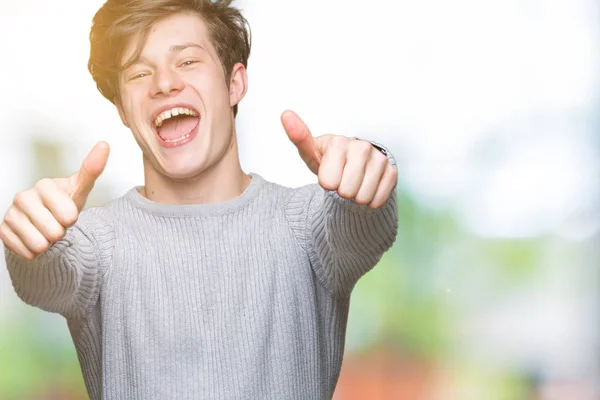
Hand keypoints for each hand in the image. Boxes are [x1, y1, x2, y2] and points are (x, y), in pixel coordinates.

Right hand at [0, 142, 109, 259]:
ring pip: (39, 244)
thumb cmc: (63, 204)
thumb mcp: (80, 189)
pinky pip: (26, 253)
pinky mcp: (2, 231)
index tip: (67, 212)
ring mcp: (10, 214)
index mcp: (44, 185)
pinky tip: (34, 238)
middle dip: (59, 233)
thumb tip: (104, 144)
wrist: (45, 221)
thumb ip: (92, 169)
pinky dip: (35, 252)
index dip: (71, 219)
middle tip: (56, 223)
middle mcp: (23, 197)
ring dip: (47, 243)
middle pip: (54, 232)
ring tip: (46, 231)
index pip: (68, 216)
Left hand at [281, 110, 396, 208]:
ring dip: (355, 197)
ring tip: (354, 184)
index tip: (329, 173)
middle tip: (342, 180)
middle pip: (346, 191)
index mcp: (339, 142)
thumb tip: (285, 113)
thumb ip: (299, 137)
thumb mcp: (311, 153)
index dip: (327, 183)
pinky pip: (378, 200)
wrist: (355, 165)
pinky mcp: (392, 171)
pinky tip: (367, 187)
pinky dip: (370, 200)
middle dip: (341, 192)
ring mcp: (379, 159)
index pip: (328, 183)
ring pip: (362, 197)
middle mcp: (361, 147)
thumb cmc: (329, 160)